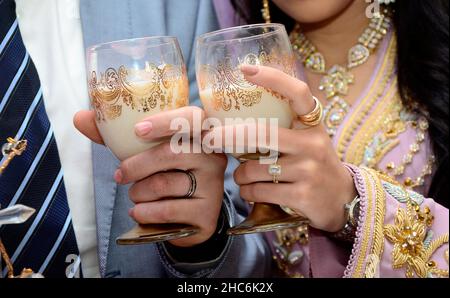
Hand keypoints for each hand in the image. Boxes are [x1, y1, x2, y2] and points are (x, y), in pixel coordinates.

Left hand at [74, 107, 227, 246]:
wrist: (187, 217)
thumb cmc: (165, 175)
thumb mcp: (144, 153)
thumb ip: (116, 136)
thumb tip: (79, 117)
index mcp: (201, 135)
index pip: (193, 117)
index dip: (166, 121)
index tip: (138, 131)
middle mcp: (213, 157)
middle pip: (172, 152)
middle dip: (136, 165)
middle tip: (120, 175)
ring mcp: (213, 186)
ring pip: (165, 183)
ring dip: (139, 192)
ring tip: (136, 195)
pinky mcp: (207, 212)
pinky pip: (167, 210)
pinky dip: (145, 212)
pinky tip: (139, 212)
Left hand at [207, 65, 356, 232]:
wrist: (342, 199)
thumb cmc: (313, 163)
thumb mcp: (306, 139)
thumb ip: (281, 128)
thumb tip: (232, 122)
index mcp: (312, 124)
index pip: (297, 92)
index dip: (273, 78)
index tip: (246, 69)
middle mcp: (312, 144)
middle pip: (261, 133)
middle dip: (228, 136)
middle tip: (209, 138)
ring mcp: (308, 170)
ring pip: (254, 169)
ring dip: (240, 175)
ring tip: (243, 176)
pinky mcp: (302, 195)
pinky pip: (258, 191)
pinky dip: (247, 191)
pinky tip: (250, 190)